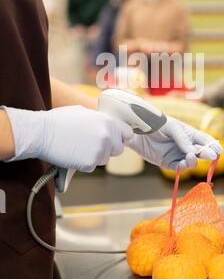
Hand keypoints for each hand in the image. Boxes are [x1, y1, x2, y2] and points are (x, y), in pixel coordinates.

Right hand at [3, 105, 132, 172]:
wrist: (42, 133)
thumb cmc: (59, 120)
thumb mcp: (83, 112)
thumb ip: (99, 120)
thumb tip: (106, 125)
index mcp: (108, 121)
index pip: (127, 133)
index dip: (120, 137)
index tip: (114, 140)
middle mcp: (107, 136)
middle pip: (118, 149)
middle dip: (108, 149)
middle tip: (92, 146)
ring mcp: (100, 150)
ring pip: (104, 159)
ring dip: (95, 156)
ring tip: (79, 148)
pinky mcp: (90, 163)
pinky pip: (91, 166)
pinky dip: (83, 164)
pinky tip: (73, 155)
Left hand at [127, 116, 222, 169]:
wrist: (138, 130)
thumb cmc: (157, 124)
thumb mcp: (172, 128)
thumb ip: (183, 140)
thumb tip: (194, 154)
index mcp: (190, 134)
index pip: (205, 140)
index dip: (213, 146)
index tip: (219, 151)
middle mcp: (186, 146)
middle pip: (201, 152)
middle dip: (207, 154)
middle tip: (212, 156)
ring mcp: (178, 155)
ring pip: (191, 162)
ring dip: (194, 161)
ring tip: (191, 157)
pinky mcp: (168, 163)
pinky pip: (179, 167)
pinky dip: (183, 167)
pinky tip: (183, 163)